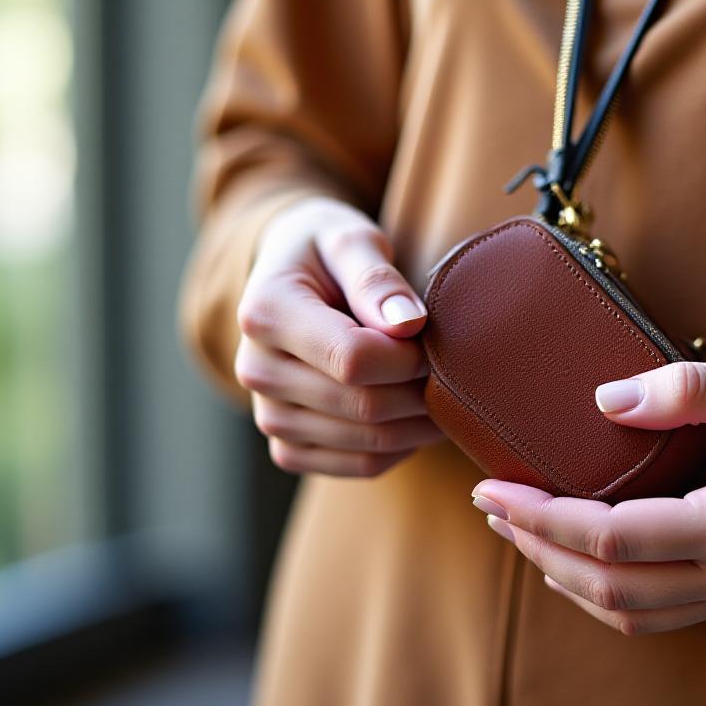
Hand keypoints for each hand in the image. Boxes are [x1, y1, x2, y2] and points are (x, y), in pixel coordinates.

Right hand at [234, 197, 443, 475]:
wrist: (292, 281)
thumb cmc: (327, 252)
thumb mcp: (349, 240)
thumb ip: (376, 278)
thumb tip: (408, 325)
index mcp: (265, 314)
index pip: (352, 359)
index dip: (408, 356)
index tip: (432, 337)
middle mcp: (256, 371)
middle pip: (362, 405)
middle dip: (420, 389)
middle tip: (448, 367)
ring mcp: (269, 416)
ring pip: (367, 444)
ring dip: (419, 424)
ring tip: (441, 390)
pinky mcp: (289, 447)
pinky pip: (360, 466)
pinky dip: (402, 447)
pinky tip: (415, 415)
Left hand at [471, 340, 705, 633]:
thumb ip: (690, 390)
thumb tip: (606, 400)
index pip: (616, 540)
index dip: (543, 517)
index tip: (493, 487)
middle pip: (613, 587)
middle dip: (540, 550)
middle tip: (491, 508)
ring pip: (633, 610)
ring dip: (566, 576)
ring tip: (519, 530)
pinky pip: (660, 607)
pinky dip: (606, 588)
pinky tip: (575, 555)